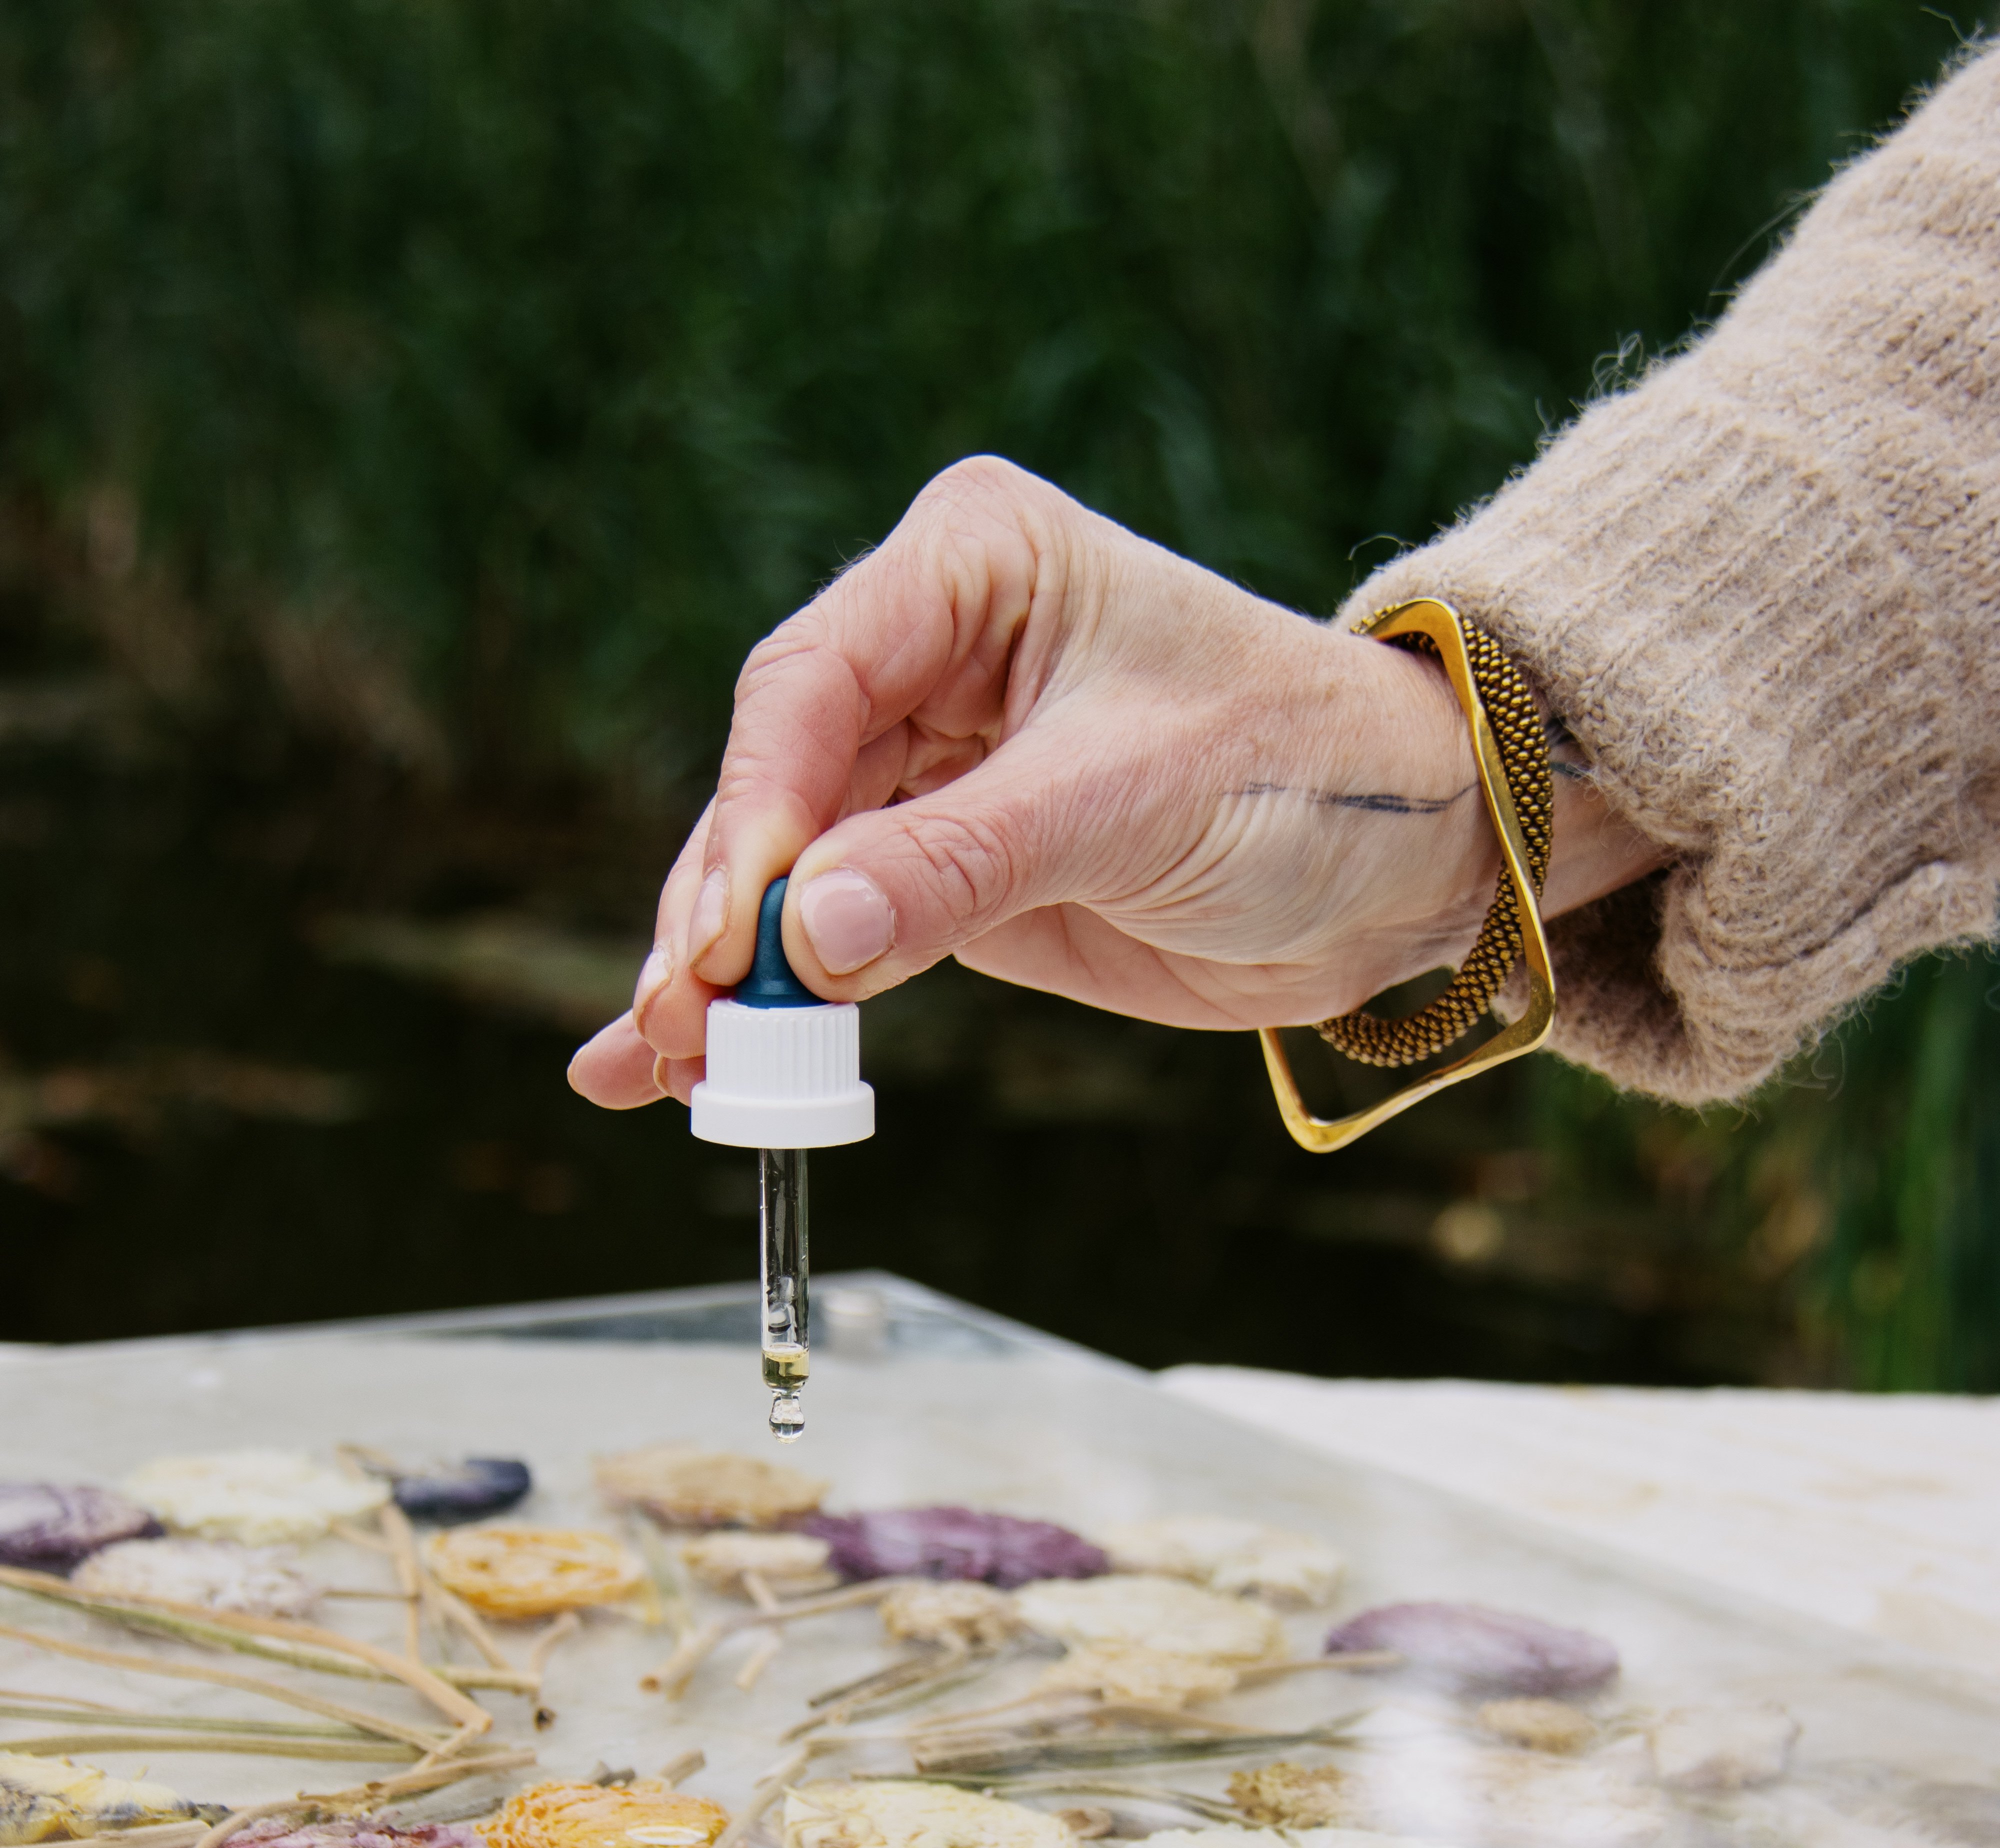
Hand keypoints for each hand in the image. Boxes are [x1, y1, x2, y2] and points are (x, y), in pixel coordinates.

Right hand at [569, 456, 1659, 1107]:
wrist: (1399, 857)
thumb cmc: (1300, 770)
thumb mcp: (1130, 806)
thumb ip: (961, 866)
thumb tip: (806, 936)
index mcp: (969, 569)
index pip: (813, 685)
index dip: (759, 816)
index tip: (736, 936)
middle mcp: (925, 654)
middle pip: (771, 785)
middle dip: (718, 914)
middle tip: (679, 1027)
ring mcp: (923, 768)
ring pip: (779, 873)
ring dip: (717, 975)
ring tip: (658, 1068)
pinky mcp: (936, 870)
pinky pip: (826, 936)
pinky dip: (767, 1002)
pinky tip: (683, 1066)